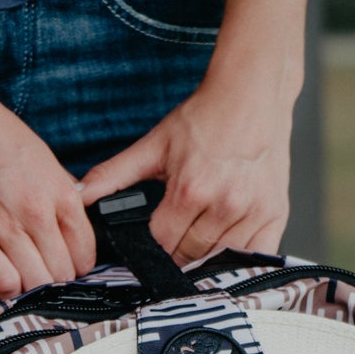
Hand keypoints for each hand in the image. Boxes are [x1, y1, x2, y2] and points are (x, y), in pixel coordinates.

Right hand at [0, 40, 97, 297]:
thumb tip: (73, 225)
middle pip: (61, 274)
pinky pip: (2, 282)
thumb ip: (60, 193)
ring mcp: (1, 224)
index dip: (77, 265)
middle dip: (54, 280)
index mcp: (59, 192)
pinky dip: (5, 288)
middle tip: (41, 273)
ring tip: (20, 274)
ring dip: (30, 287)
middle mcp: (35, 211)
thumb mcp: (41, 157)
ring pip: (34, 284)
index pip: (85, 252)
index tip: (65, 266)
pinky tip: (1, 276)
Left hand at [79, 78, 292, 265]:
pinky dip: (239, 260)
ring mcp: (251, 212)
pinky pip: (255, 257)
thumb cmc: (205, 117)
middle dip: (176, 255)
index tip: (149, 247)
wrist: (253, 93)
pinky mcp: (274, 216)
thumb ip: (115, 174)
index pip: (161, 245)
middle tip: (173, 244)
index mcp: (189, 190)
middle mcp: (222, 205)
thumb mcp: (155, 144)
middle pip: (189, 257)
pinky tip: (227, 249)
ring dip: (205, 259)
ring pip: (219, 260)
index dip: (150, 250)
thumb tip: (79, 194)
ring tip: (197, 243)